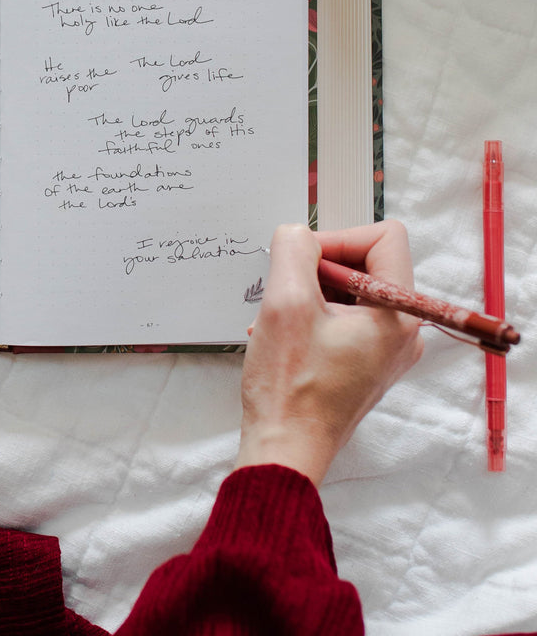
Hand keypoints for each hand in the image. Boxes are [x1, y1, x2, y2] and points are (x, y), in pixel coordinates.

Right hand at [234, 221, 422, 486]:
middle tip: (287, 291)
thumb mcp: (285, 302)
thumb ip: (293, 249)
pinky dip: (312, 315)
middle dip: (319, 267)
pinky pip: (344, 317)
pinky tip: (285, 335)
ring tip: (281, 319)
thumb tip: (298, 234)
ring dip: (311, 292)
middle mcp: (402, 331)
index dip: (338, 237)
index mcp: (397, 314)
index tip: (302, 260)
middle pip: (366, 262)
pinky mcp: (365, 363)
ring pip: (350, 290)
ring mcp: (385, 349)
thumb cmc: (289, 387)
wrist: (285, 449)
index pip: (383, 237)